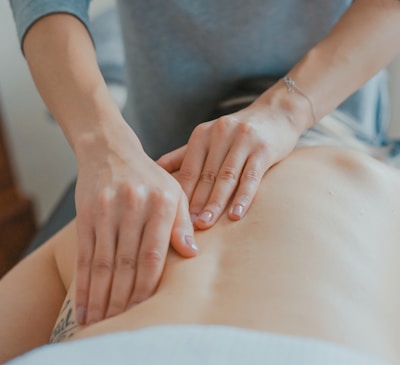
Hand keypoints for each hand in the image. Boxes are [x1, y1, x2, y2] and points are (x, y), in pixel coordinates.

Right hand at [74, 122, 197, 324]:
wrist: (110, 150)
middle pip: (127, 263)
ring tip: (100, 321)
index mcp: (161, 203)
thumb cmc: (149, 176)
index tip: (145, 310)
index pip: (154, 255)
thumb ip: (182, 223)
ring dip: (101, 296)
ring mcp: (107, 210)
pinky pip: (85, 254)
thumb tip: (192, 255)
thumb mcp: (174, 191)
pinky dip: (83, 282)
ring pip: (103, 262)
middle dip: (123, 298)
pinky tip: (83, 303)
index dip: (148, 286)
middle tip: (120, 324)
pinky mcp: (86, 213)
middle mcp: (134, 206)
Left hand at [157, 94, 302, 229]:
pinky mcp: (263, 149)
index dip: (181, 194)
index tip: (173, 217)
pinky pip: (251, 177)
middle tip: (186, 227)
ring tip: (205, 224)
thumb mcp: (208, 137)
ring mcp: (243, 140)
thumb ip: (183, 155)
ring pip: (226, 177)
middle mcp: (220, 134)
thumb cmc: (237, 133)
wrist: (276, 113)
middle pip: (205, 175)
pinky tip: (235, 215)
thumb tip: (155, 170)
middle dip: (195, 203)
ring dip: (215, 203)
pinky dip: (243, 197)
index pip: (188, 169)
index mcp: (202, 134)